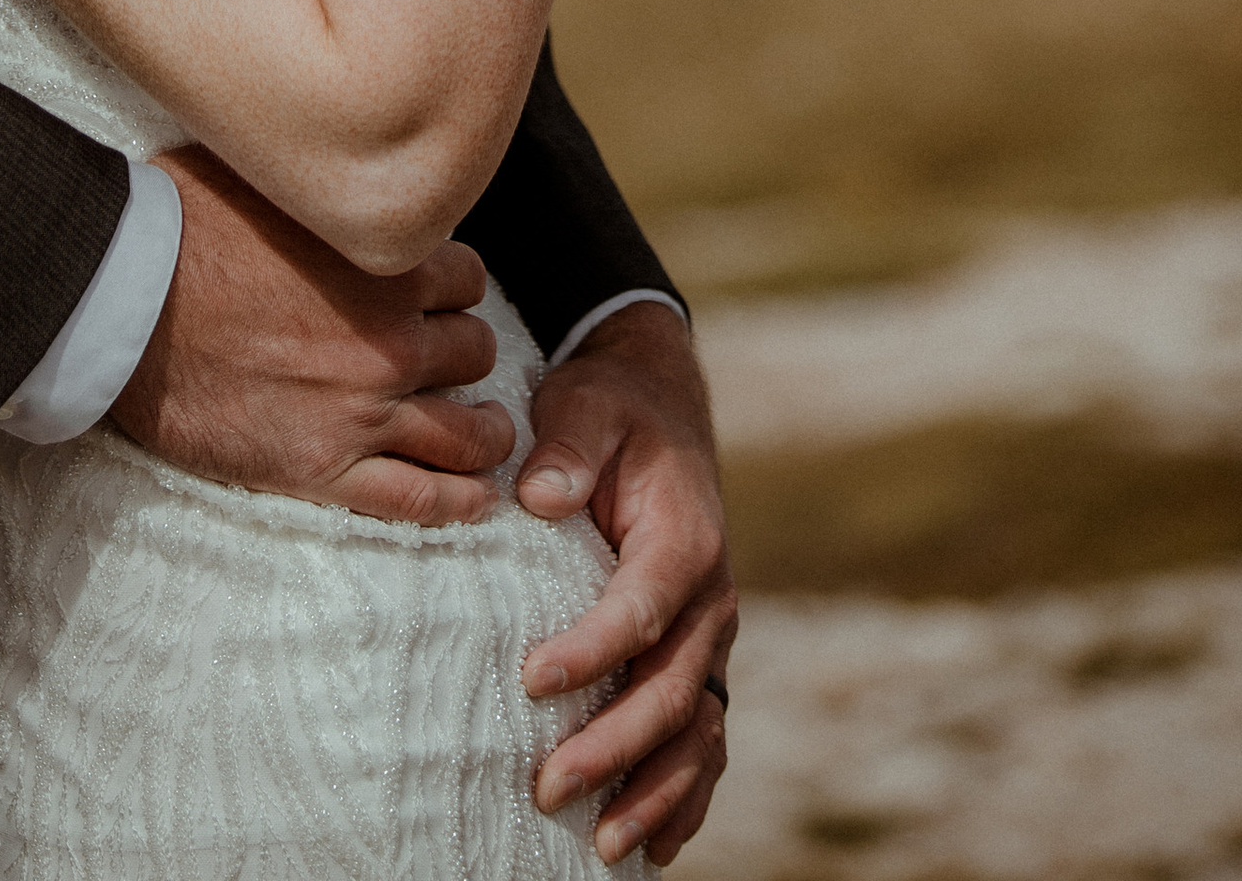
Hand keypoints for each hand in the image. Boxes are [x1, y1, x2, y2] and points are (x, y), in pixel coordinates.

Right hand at [110, 147, 516, 527]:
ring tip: (488, 434)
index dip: (452, 287)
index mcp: (382, 263)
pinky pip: (418, 498)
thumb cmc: (180, 222)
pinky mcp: (323, 469)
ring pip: (464, 431)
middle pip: (473, 351)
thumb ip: (321, 180)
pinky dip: (458, 502)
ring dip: (484, 431)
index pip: (466, 278)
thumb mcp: (264, 171)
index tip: (436, 297)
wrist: (123, 299)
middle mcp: (388, 339)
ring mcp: (361, 410)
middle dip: (463, 354)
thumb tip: (331, 152)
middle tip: (447, 360)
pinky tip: (477, 498)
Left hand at [515, 304, 736, 864]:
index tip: (531, 681)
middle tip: (548, 786)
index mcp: (683, 541)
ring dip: (652, 792)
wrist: (660, 406)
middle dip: (613, 747)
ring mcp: (709, 639)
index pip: (639, 611)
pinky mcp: (698, 660)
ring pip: (695, 732)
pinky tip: (653, 846)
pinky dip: (687, 797)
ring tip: (602, 843)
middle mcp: (710, 601)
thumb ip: (568, 447)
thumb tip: (541, 496)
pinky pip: (704, 739)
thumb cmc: (613, 409)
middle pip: (669, 690)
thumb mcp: (587, 404)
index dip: (589, 652)